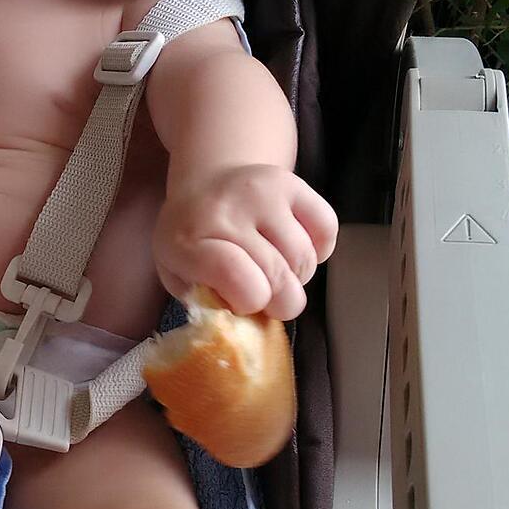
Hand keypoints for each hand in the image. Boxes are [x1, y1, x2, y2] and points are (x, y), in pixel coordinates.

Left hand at [153, 163, 338, 320]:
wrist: (205, 183)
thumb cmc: (194, 241)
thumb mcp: (180, 277)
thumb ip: (208, 303)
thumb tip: (246, 325)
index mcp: (189, 239)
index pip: (239, 281)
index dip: (250, 303)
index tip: (242, 303)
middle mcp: (227, 210)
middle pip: (279, 278)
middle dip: (279, 301)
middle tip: (264, 295)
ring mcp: (263, 192)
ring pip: (305, 259)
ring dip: (297, 278)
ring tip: (275, 271)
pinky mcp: (292, 184)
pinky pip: (327, 229)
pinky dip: (319, 250)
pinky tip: (294, 250)